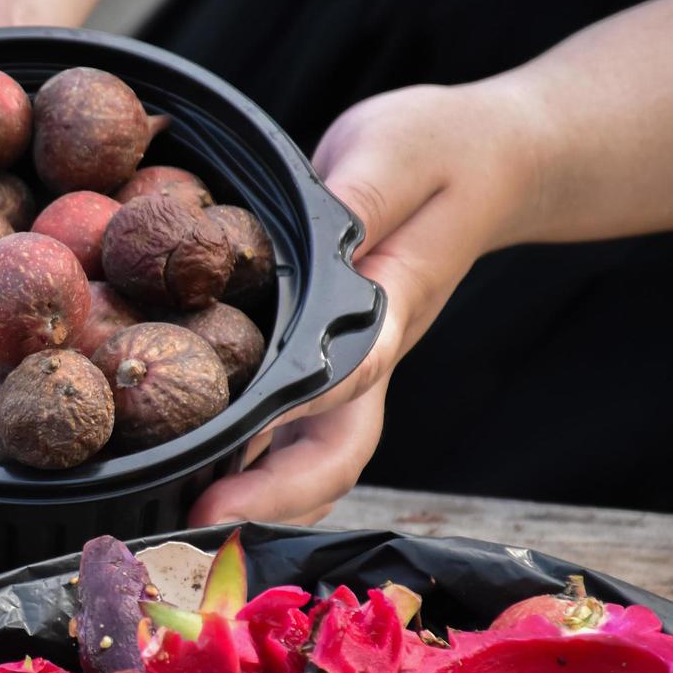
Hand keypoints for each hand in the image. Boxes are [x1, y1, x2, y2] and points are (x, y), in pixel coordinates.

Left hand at [188, 79, 539, 525]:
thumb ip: (360, 199)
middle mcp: (369, 359)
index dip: (286, 422)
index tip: (232, 457)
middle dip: (270, 498)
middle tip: (196, 521)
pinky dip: (251, 465)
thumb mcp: (395, 151)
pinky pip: (290, 431)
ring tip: (183, 521)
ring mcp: (351, 371)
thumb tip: (327, 246)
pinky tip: (191, 474)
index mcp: (387, 311)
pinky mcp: (325, 363)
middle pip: (331, 454)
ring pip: (312, 459)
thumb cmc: (444, 150)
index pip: (342, 380)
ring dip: (259, 498)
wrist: (489, 161)